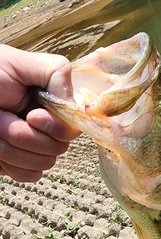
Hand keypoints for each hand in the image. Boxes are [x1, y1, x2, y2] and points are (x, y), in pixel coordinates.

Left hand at [0, 44, 79, 181]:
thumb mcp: (19, 63)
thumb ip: (56, 73)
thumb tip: (76, 103)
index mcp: (53, 105)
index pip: (73, 128)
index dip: (54, 127)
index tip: (31, 115)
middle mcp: (48, 127)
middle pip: (58, 148)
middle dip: (26, 135)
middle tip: (3, 116)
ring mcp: (34, 148)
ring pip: (42, 163)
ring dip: (12, 147)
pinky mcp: (19, 164)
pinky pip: (28, 175)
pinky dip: (10, 163)